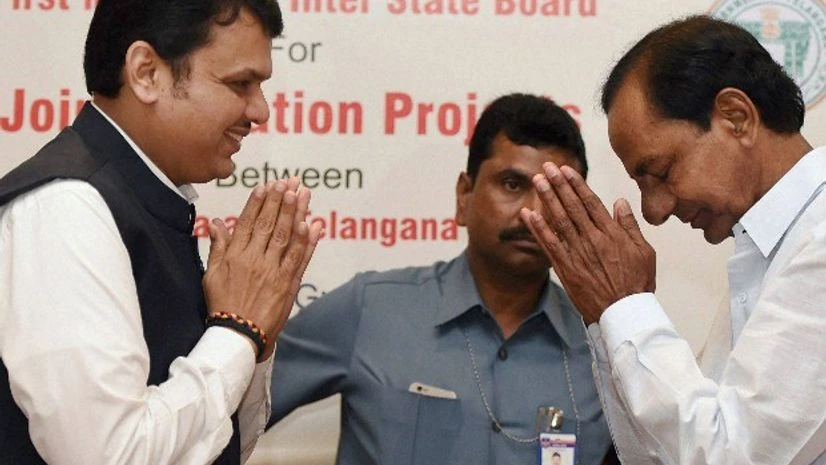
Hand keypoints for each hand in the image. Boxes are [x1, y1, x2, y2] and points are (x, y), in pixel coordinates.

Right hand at [203, 177, 321, 359]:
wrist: (238, 335)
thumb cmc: (222, 306)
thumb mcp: (211, 275)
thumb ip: (217, 247)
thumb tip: (216, 224)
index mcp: (235, 256)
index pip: (247, 222)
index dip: (258, 202)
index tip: (266, 185)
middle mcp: (256, 259)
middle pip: (270, 224)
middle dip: (280, 200)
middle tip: (289, 181)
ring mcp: (274, 271)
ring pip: (287, 236)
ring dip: (296, 213)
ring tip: (303, 193)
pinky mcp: (288, 284)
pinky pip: (300, 258)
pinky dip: (308, 241)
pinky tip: (313, 224)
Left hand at [518, 162, 655, 323]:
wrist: (623, 314)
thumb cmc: (637, 284)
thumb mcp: (645, 252)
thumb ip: (630, 226)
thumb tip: (620, 202)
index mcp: (612, 234)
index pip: (591, 202)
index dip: (577, 184)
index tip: (566, 170)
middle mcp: (592, 240)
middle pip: (572, 206)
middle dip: (558, 185)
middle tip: (546, 167)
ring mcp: (577, 254)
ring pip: (559, 221)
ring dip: (546, 199)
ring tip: (537, 181)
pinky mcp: (566, 268)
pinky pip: (549, 244)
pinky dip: (537, 228)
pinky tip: (528, 214)